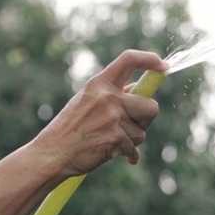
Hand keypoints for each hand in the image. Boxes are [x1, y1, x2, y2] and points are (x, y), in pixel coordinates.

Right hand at [36, 49, 165, 173]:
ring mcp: (112, 118)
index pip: (129, 60)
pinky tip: (110, 153)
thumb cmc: (69, 129)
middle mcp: (107, 97)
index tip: (162, 67)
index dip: (150, 60)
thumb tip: (139, 88)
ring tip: (109, 140)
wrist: (52, 153)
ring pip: (142, 131)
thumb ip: (111, 94)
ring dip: (131, 140)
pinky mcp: (115, 139)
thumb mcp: (85, 101)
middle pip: (151, 106)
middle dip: (145, 119)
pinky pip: (133, 148)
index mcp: (98, 83)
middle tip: (129, 125)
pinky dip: (126, 154)